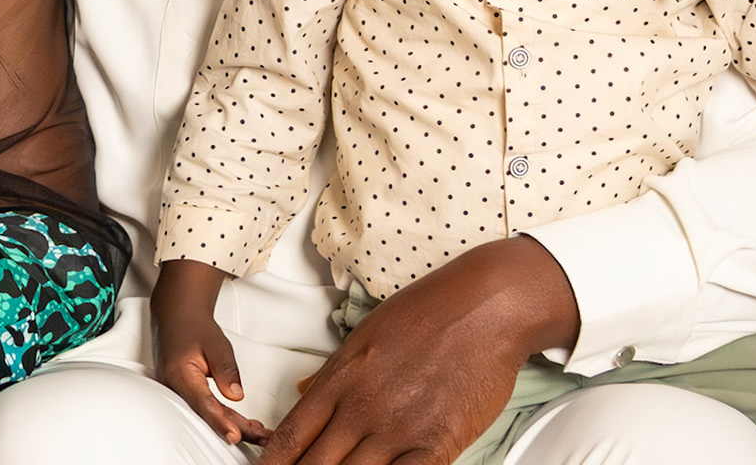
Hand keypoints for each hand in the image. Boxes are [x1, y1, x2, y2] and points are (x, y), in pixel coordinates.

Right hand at [151, 258, 268, 446]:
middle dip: (236, 428)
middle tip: (262, 437)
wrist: (177, 317)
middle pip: (208, 415)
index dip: (219, 422)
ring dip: (234, 425)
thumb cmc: (193, 327)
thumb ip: (226, 369)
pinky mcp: (188, 395)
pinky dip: (226, 418)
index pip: (202, 404)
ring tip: (261, 434)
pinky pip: (207, 409)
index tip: (234, 435)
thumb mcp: (215, 344)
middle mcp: (175, 388)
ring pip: (209, 415)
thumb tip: (235, 394)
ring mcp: (179, 393)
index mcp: (180, 374)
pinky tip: (244, 425)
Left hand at [261, 236, 578, 464]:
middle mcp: (362, 408)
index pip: (291, 436)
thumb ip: (331, 371)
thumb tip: (301, 390)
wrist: (483, 307)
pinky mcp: (437, 444)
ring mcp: (399, 429)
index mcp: (340, 379)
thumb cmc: (427, 313)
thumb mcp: (365, 335)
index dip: (272, 463)